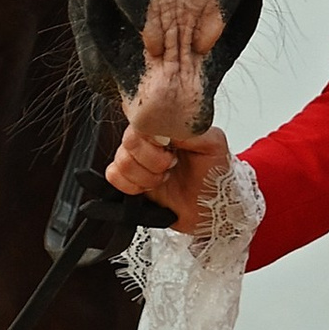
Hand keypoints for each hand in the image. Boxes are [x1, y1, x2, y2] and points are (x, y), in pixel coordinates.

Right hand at [104, 119, 234, 235]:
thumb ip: (191, 130)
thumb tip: (166, 125)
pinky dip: (130, 185)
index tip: (170, 151)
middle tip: (169, 167)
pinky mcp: (131, 179)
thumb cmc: (215, 176)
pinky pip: (113, 176)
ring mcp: (139, 160)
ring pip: (121, 160)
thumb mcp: (213, 145)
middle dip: (151, 160)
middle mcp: (150, 141)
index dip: (154, 138)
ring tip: (163, 178)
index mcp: (168, 126)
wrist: (211, 210)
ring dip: (144, 175)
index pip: (144, 119)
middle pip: (129, 140)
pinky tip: (148, 188)